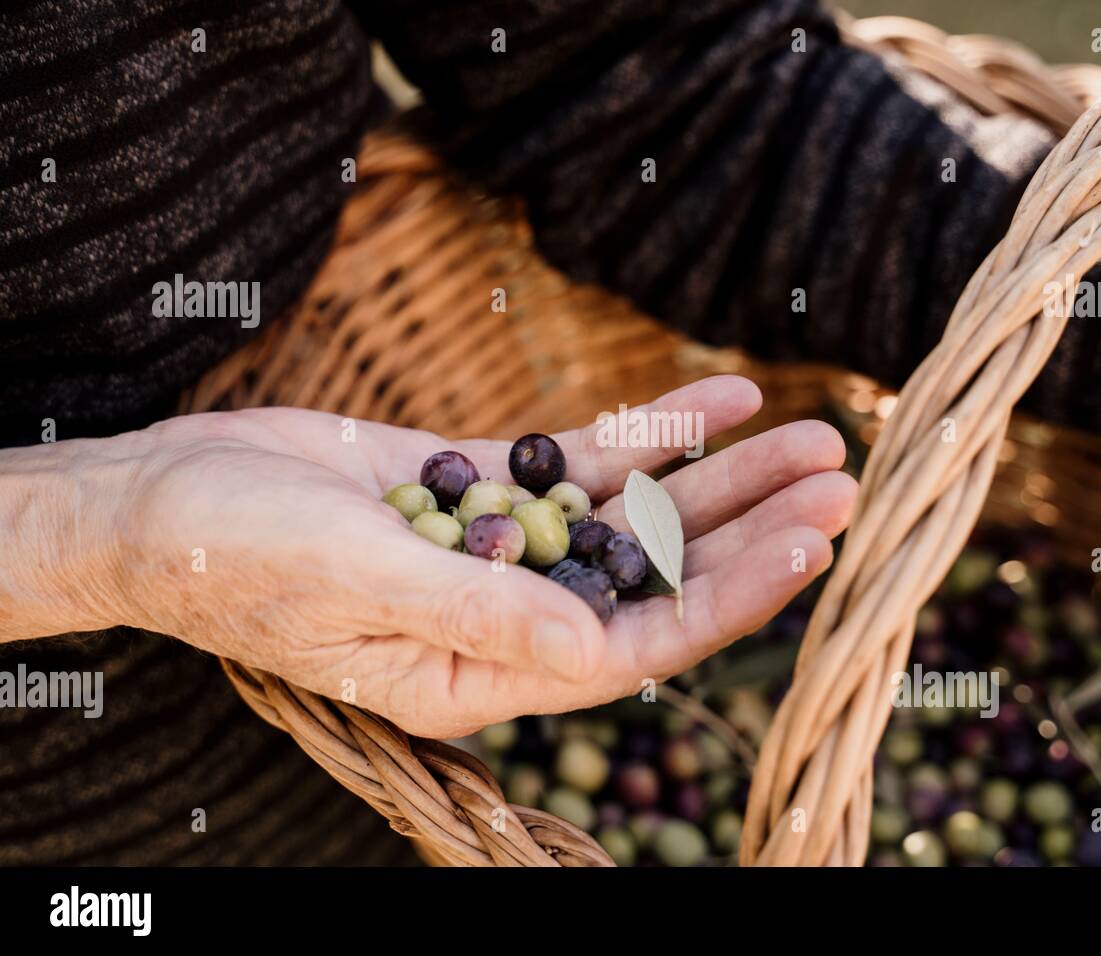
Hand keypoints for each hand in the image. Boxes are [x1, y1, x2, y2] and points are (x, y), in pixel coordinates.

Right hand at [29, 377, 855, 737]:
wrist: (172, 497)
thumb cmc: (242, 559)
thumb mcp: (359, 586)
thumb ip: (478, 615)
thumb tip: (596, 649)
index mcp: (486, 672)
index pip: (638, 646)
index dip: (729, 600)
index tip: (810, 545)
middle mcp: (513, 615)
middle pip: (661, 576)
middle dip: (751, 529)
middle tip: (840, 479)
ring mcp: (507, 547)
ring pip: (639, 515)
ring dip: (722, 475)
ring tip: (810, 433)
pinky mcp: (489, 486)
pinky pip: (588, 461)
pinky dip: (652, 430)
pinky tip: (720, 397)